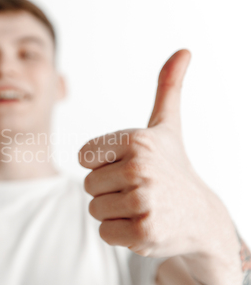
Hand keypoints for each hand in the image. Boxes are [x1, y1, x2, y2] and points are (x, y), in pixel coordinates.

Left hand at [78, 50, 237, 262]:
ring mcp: (143, 203)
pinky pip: (104, 232)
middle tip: (139, 189)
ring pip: (94, 209)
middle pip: (88, 185)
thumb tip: (183, 50)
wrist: (200, 215)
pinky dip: (119, 233)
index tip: (130, 165)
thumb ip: (167, 88)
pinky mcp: (143, 234)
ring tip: (142, 206)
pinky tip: (144, 224)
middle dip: (108, 190)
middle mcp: (139, 169)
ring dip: (114, 211)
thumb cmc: (173, 166)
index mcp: (136, 140)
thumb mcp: (167, 126)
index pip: (83, 157)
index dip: (103, 164)